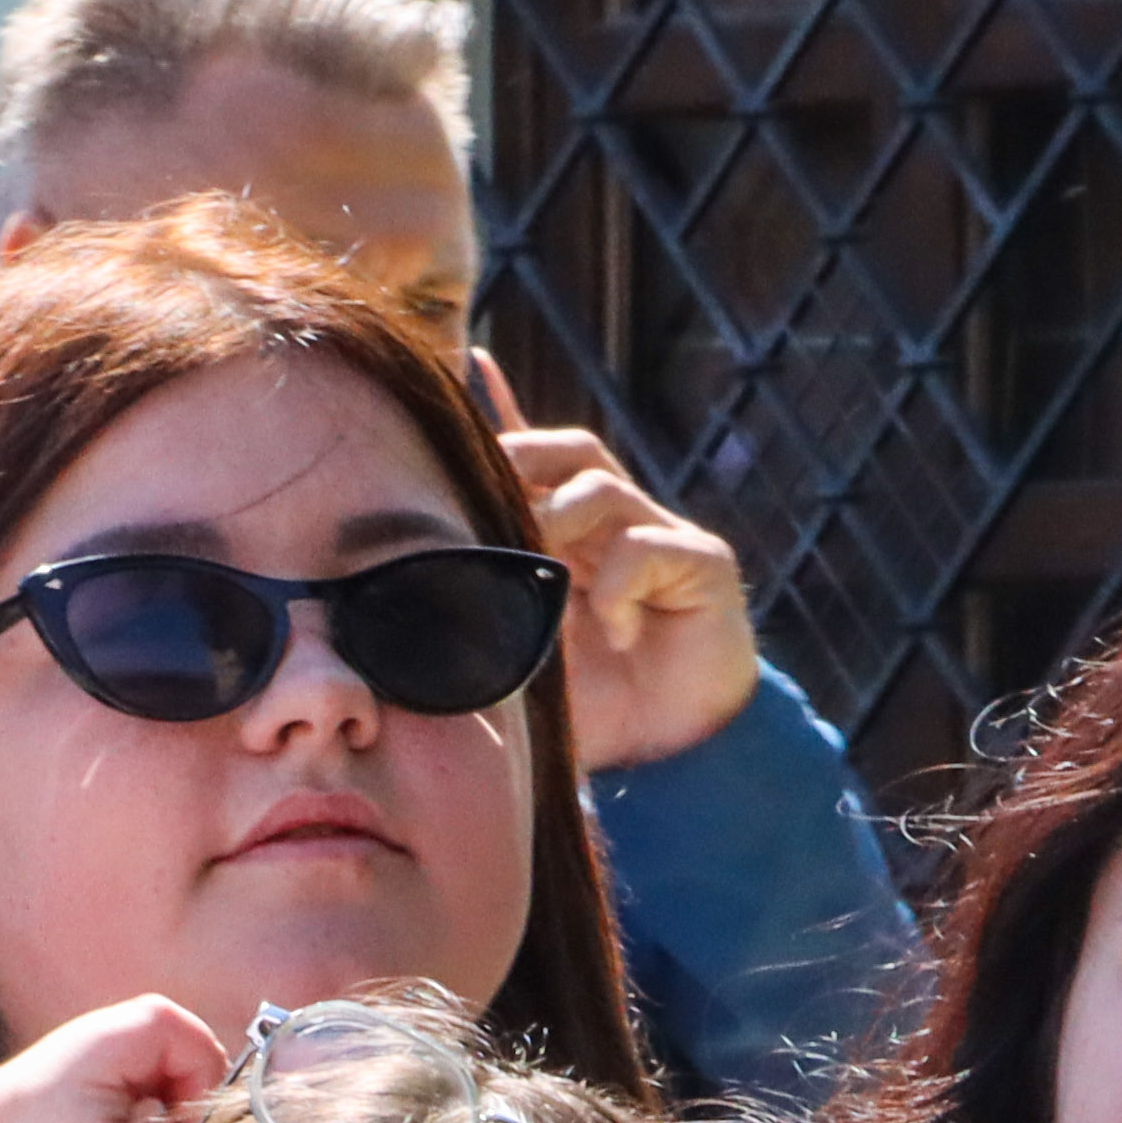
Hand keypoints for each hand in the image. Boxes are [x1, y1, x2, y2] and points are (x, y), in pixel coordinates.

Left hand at [0, 991, 229, 1122]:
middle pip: (116, 1032)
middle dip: (160, 1081)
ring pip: (90, 1058)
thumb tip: (211, 1071)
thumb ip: (208, 1092)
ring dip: (130, 1098)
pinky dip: (95, 1114)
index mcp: (43, 1089)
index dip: (197, 1067)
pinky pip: (58, 1088)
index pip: (152, 1019)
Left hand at [473, 352, 757, 773]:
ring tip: (547, 582)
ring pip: (600, 488)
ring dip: (559, 526)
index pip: (535, 461)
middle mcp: (618, 525)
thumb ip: (483, 605)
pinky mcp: (703, 563)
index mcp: (571, 538)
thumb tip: (419, 572)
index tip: (468, 362)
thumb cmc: (594, 709)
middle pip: (571, 453)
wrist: (670, 760)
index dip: (504, 411)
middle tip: (490, 498)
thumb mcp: (518, 652)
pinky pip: (644, 545)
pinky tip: (614, 632)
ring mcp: (663, 537)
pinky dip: (614, 585)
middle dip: (524, 463)